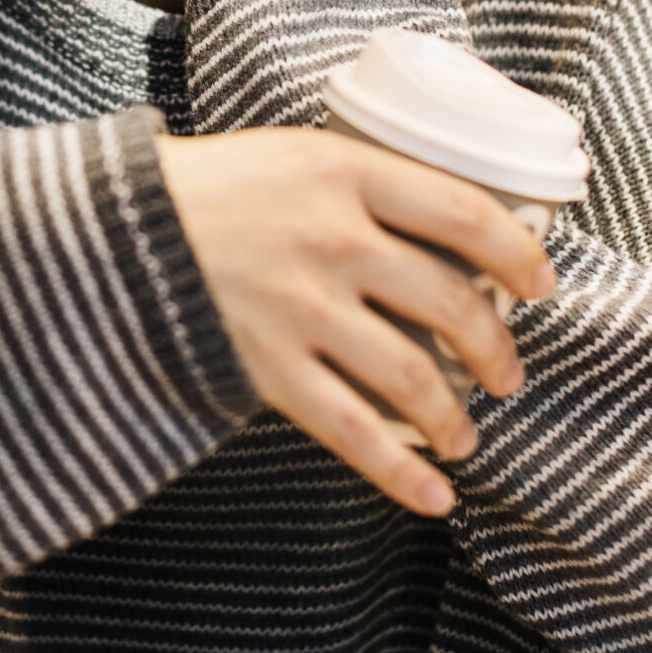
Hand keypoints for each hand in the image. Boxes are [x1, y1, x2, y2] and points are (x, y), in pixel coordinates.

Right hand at [156, 125, 555, 516]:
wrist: (110, 232)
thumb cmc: (209, 189)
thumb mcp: (293, 154)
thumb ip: (362, 183)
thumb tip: (447, 225)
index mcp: (343, 170)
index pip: (463, 210)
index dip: (518, 251)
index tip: (541, 283)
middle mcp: (331, 238)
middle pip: (450, 300)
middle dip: (494, 347)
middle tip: (507, 373)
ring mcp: (299, 306)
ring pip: (411, 374)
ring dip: (453, 415)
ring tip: (466, 435)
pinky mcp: (267, 366)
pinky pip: (352, 431)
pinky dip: (401, 474)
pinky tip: (436, 497)